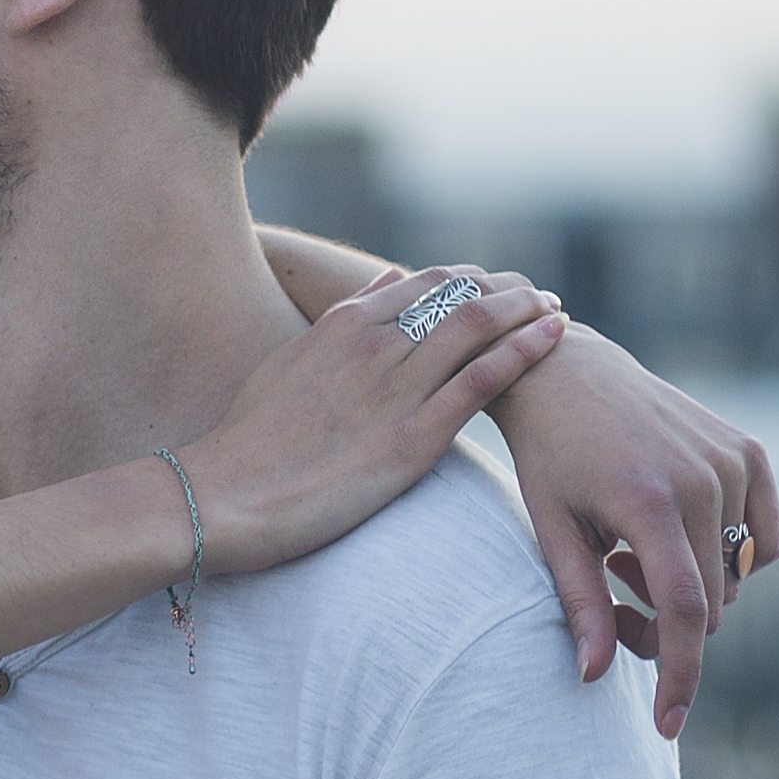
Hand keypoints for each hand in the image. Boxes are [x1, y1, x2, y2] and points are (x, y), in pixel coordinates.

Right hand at [178, 269, 564, 573]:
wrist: (221, 497)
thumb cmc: (247, 442)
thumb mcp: (287, 362)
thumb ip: (340, 322)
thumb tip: (387, 281)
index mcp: (340, 325)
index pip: (421, 284)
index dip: (465, 282)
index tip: (494, 288)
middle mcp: (372, 344)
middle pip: (458, 297)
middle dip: (505, 290)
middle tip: (538, 294)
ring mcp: (395, 387)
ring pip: (478, 327)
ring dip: (525, 311)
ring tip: (556, 309)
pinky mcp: (414, 436)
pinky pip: (483, 378)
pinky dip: (525, 350)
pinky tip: (554, 336)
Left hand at [482, 322, 778, 736]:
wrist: (567, 372)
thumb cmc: (547, 456)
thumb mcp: (551, 531)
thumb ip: (579, 604)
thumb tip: (594, 676)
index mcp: (650, 503)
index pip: (684, 612)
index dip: (678, 675)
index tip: (667, 724)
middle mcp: (704, 481)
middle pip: (709, 604)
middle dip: (665, 626)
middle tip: (613, 597)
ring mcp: (734, 463)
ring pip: (737, 578)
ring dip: (692, 588)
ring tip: (631, 555)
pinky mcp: (750, 452)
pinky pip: (762, 539)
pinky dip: (727, 555)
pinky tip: (674, 532)